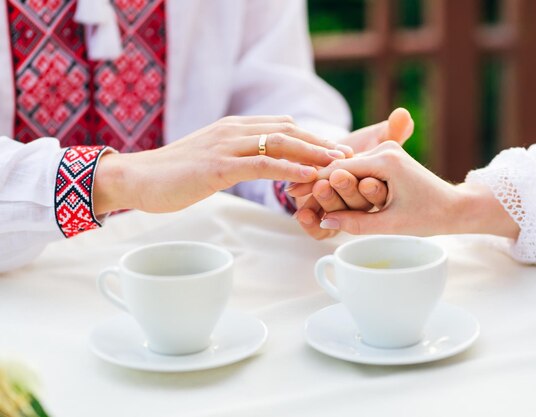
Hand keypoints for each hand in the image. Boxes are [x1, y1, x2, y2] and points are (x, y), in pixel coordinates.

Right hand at [93, 115, 348, 213]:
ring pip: (281, 143)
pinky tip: (309, 175)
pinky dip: (290, 167)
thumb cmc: (174, 174)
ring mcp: (227, 145)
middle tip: (349, 156)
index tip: (335, 151)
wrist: (137, 178)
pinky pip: (262, 163)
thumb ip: (237, 156)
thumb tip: (260, 163)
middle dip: (322, 143)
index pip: (283, 126)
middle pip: (289, 130)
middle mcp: (234, 130)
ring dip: (314, 153)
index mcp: (234, 128)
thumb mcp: (212, 158)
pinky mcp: (219, 165)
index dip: (312, 138)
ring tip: (339, 164)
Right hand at [306, 141, 518, 237]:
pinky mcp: (389, 158)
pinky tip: (324, 189)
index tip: (293, 194)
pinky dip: (343, 180)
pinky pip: (359, 168)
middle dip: (317, 180)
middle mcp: (386, 150)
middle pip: (342, 165)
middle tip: (291, 193)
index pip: (340, 169)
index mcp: (386, 160)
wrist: (457, 207)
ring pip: (349, 166)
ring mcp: (388, 151)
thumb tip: (324, 223)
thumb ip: (355, 223)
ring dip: (329, 180)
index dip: (315, 183)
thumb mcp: (390, 224)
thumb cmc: (430, 217)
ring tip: (304, 192)